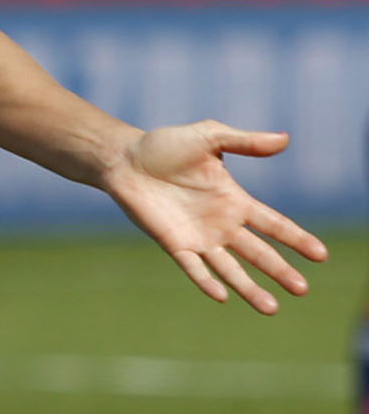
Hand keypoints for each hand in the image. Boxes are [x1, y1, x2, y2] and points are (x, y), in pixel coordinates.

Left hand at [104, 120, 326, 313]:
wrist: (124, 158)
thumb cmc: (164, 146)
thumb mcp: (208, 137)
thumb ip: (244, 141)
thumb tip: (284, 139)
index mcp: (235, 201)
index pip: (273, 224)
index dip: (296, 239)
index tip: (321, 255)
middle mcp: (221, 224)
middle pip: (258, 253)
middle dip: (281, 270)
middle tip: (302, 289)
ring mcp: (198, 237)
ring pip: (230, 268)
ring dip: (250, 288)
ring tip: (272, 308)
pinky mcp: (173, 243)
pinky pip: (193, 267)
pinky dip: (206, 281)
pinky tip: (222, 295)